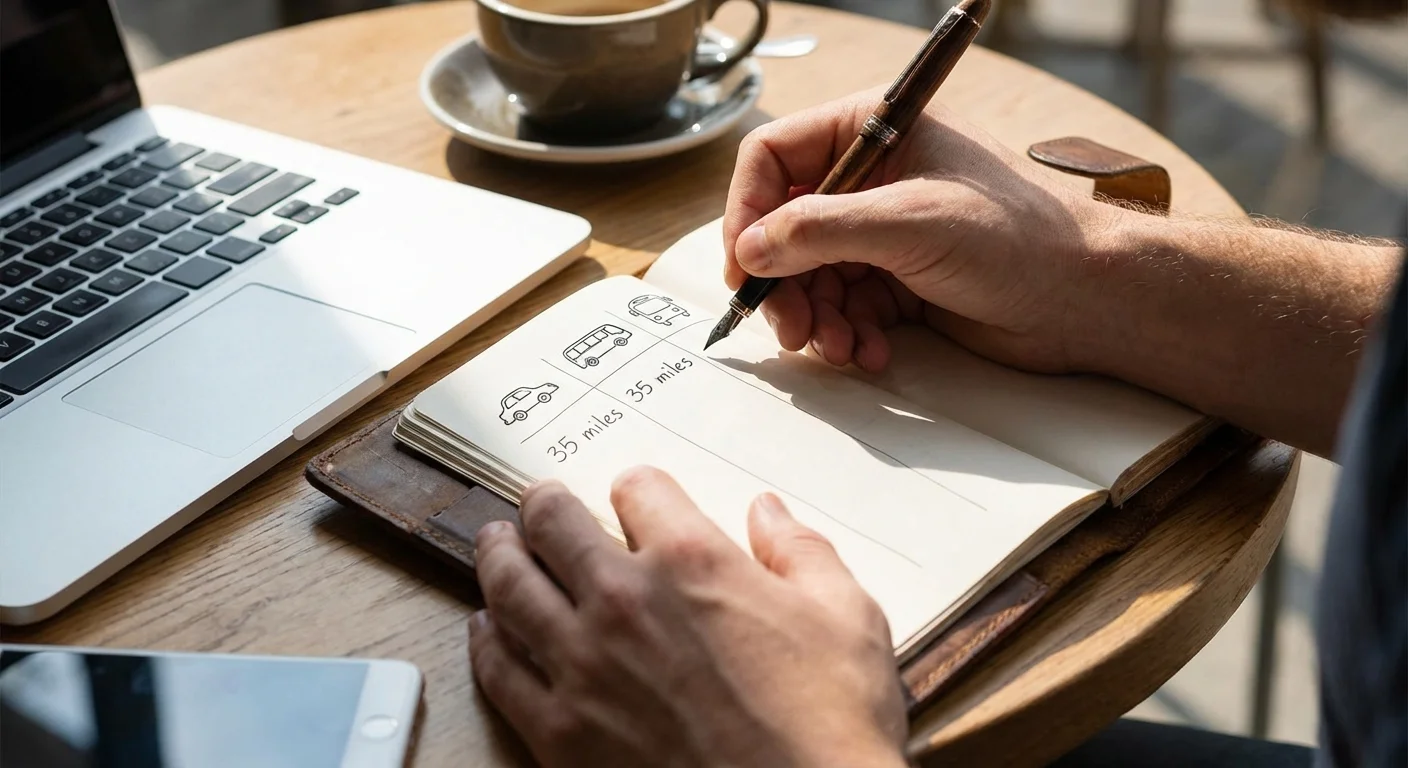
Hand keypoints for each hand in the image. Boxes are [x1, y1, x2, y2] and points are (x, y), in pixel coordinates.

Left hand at [469, 468, 907, 767]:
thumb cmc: (830, 731)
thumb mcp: (847, 620)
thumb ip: (802, 552)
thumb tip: (769, 514)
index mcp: (693, 561)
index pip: (638, 489)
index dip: (638, 488)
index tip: (636, 497)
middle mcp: (624, 601)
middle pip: (553, 523)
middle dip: (543, 506)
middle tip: (537, 504)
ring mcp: (583, 667)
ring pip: (510, 588)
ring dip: (499, 556)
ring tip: (495, 545)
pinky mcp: (560, 733)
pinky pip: (500, 671)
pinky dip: (486, 641)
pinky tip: (486, 629)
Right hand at [723, 88, 1121, 374]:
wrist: (1085, 298)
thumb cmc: (1020, 237)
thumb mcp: (910, 221)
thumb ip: (821, 229)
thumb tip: (752, 249)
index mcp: (874, 129)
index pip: (774, 157)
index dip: (749, 212)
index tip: (745, 266)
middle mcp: (872, 176)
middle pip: (784, 226)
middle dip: (783, 282)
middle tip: (790, 327)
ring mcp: (883, 231)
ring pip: (810, 275)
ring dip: (814, 318)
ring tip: (837, 347)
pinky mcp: (897, 281)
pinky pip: (843, 308)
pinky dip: (846, 334)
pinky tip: (870, 352)